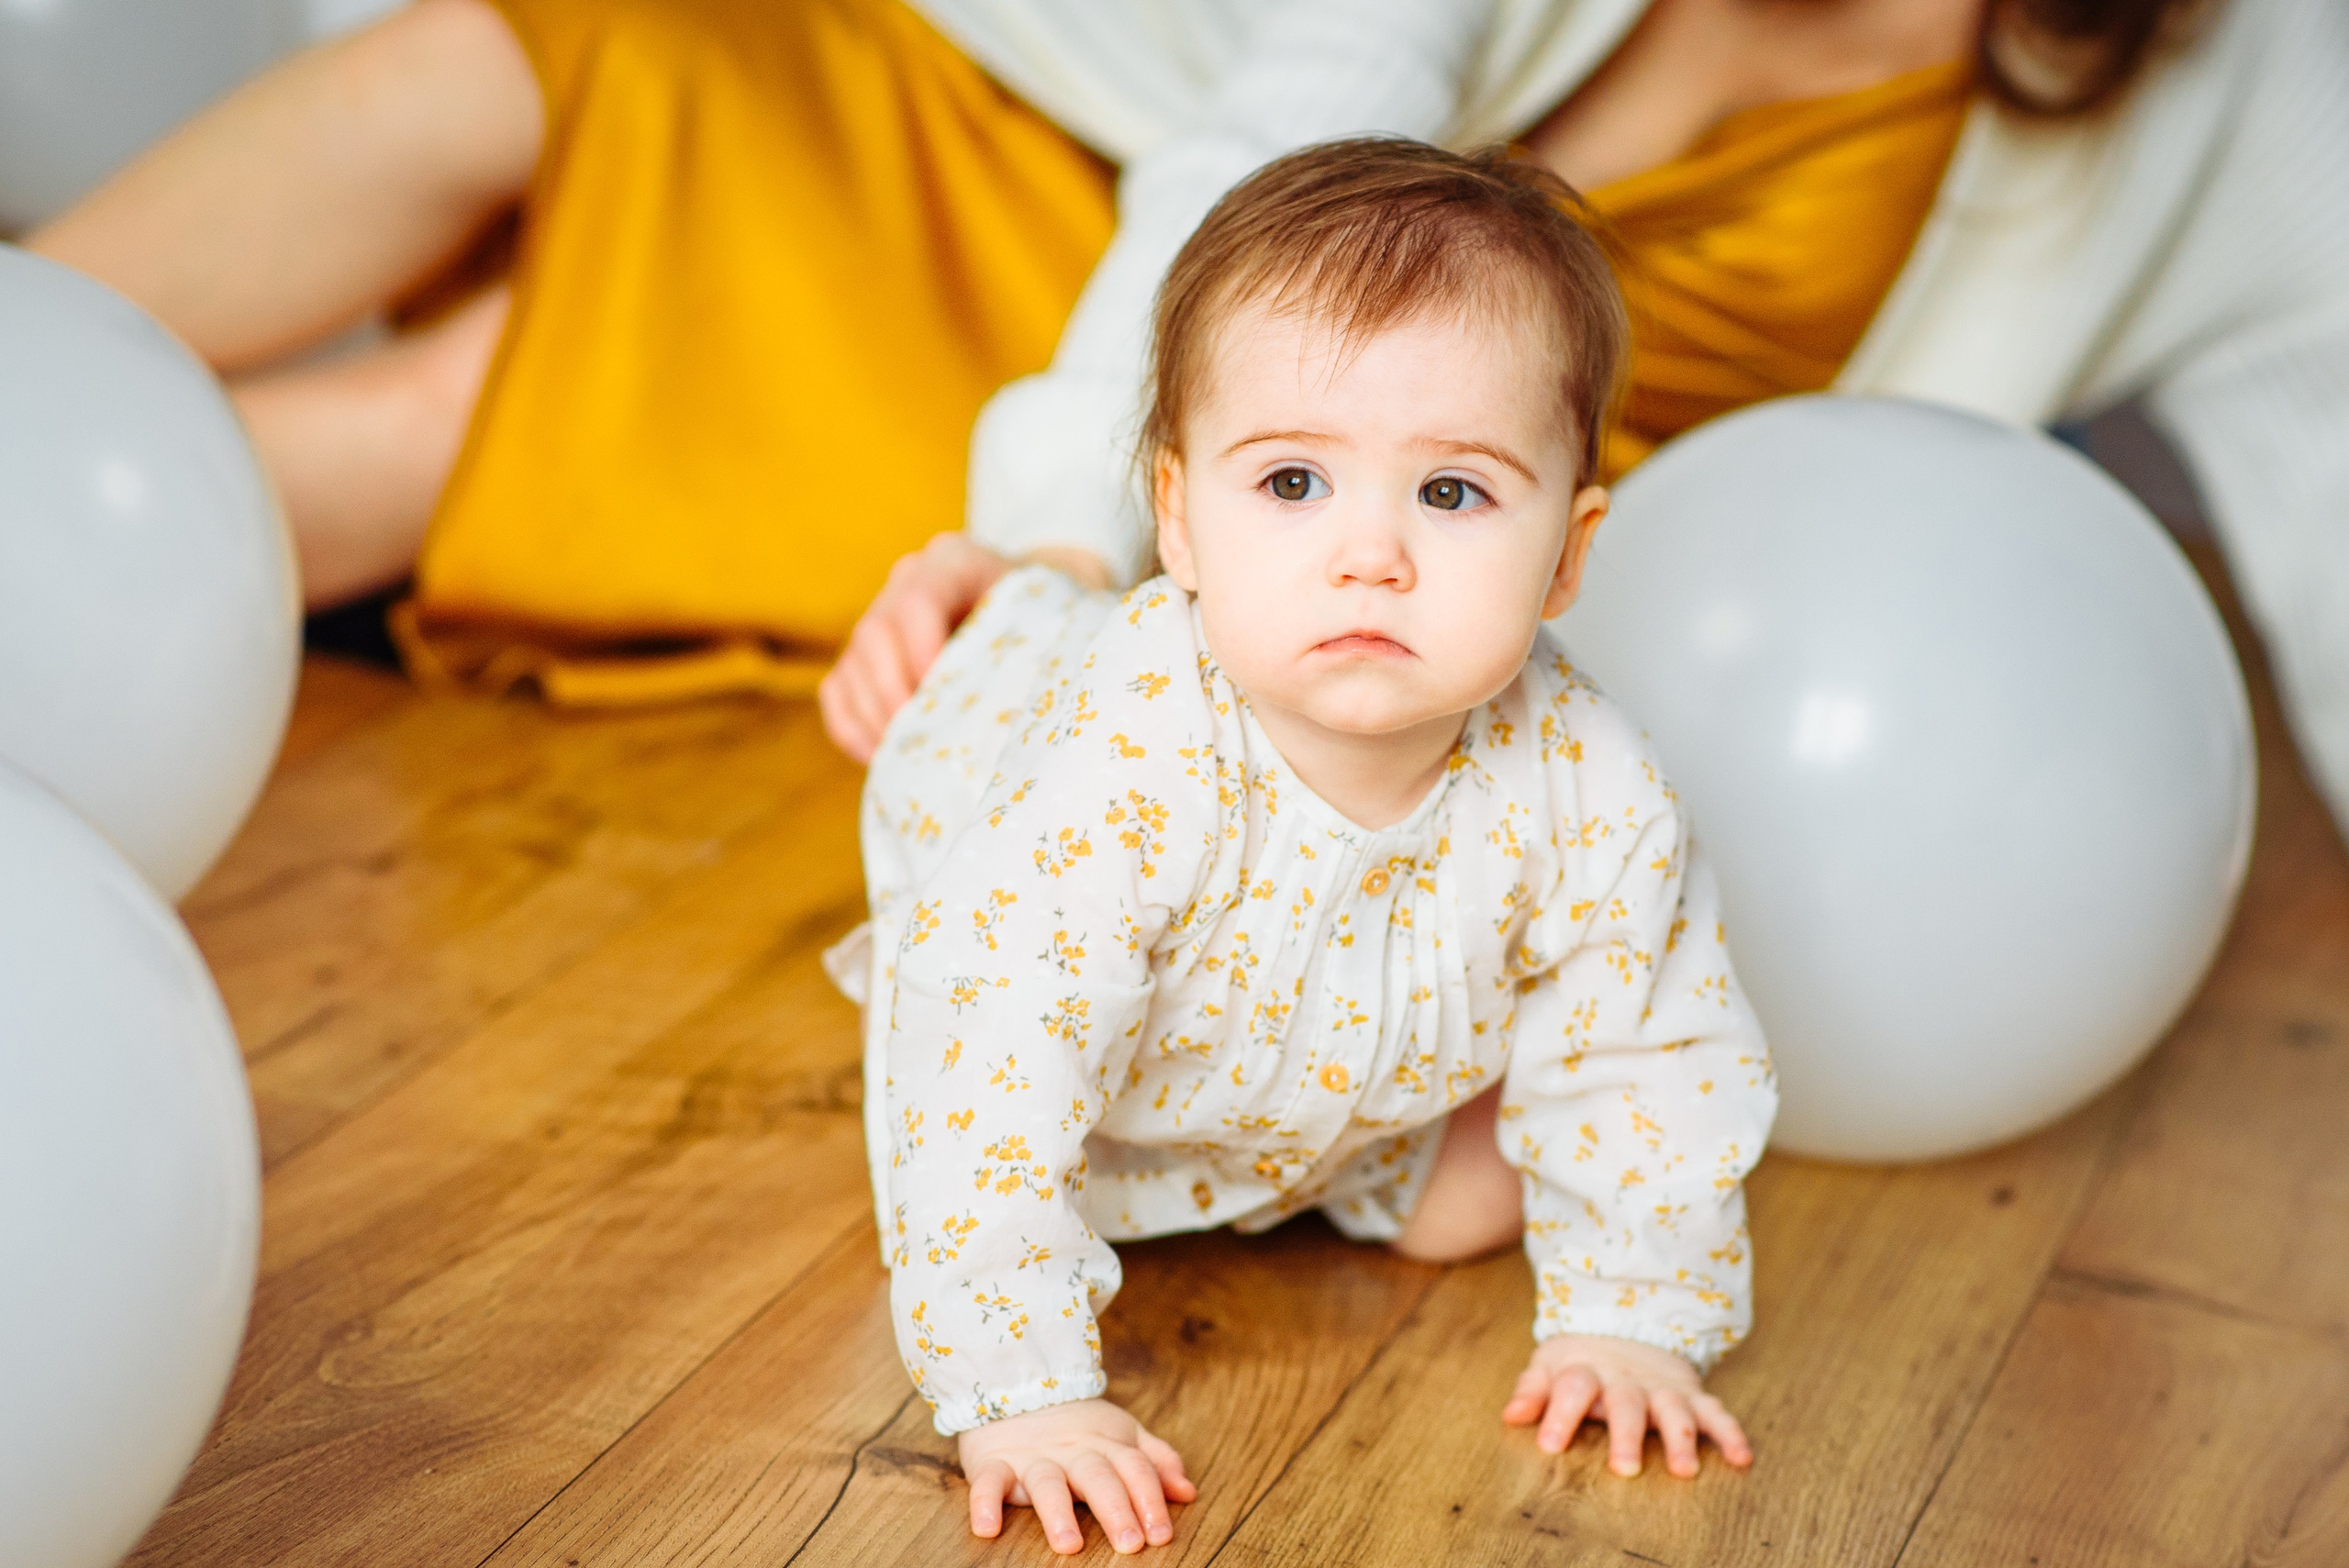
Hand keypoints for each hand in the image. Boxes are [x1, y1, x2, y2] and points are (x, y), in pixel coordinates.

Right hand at [818, 537, 1110, 762]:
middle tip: (921, 740)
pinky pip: (837, 691)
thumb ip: (1042, 637)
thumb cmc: (1049, 619)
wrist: (1031, 612)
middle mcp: (906, 578)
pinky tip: (881, 758)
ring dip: (874, 717)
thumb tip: (1045, 696)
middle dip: (894, 693)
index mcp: (954, 559)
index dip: (923, 651)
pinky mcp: (862, 655)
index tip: (943, 696)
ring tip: (905, 755)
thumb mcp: (1051, 614)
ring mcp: (879, 615)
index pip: (919, 598)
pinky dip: (853, 728)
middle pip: (874, 633)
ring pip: (851, 663)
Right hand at [957, 1396, 1194, 1555]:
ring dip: (1057, 1512)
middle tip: (1131, 1543)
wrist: (1015, 1388)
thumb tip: (1188, 1493)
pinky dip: (984, 1503)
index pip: (1134, 1467)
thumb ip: (1156, 1461)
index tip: (1162, 1534)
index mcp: (1106, 1444)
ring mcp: (1032, 1458)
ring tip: (1069, 1544)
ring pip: (1047, 1483)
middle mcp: (1072, 1451)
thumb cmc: (1077, 1425)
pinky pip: (987, 1483)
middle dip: (1116, 1508)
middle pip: (1097, 1476)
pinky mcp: (993, 1464)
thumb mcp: (1122, 1434)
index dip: (1150, 1498)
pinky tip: (988, 1529)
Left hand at [1501, 1333, 1751, 1477]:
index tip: (1550, 1445)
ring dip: (1680, 1438)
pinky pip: (1715, 1413)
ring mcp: (1661, 1388)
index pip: (1573, 1388)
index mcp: (1587, 1373)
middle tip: (1625, 1468)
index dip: (1560, 1413)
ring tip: (1685, 1469)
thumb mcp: (1550, 1366)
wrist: (1625, 1326)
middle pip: (1627, 1404)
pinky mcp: (1691, 1394)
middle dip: (1626, 1435)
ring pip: (1674, 1410)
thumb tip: (1511, 1415)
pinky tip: (1742, 1457)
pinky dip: (1730, 1433)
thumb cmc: (1581, 1363)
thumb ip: (1532, 1391)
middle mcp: (1627, 1381)